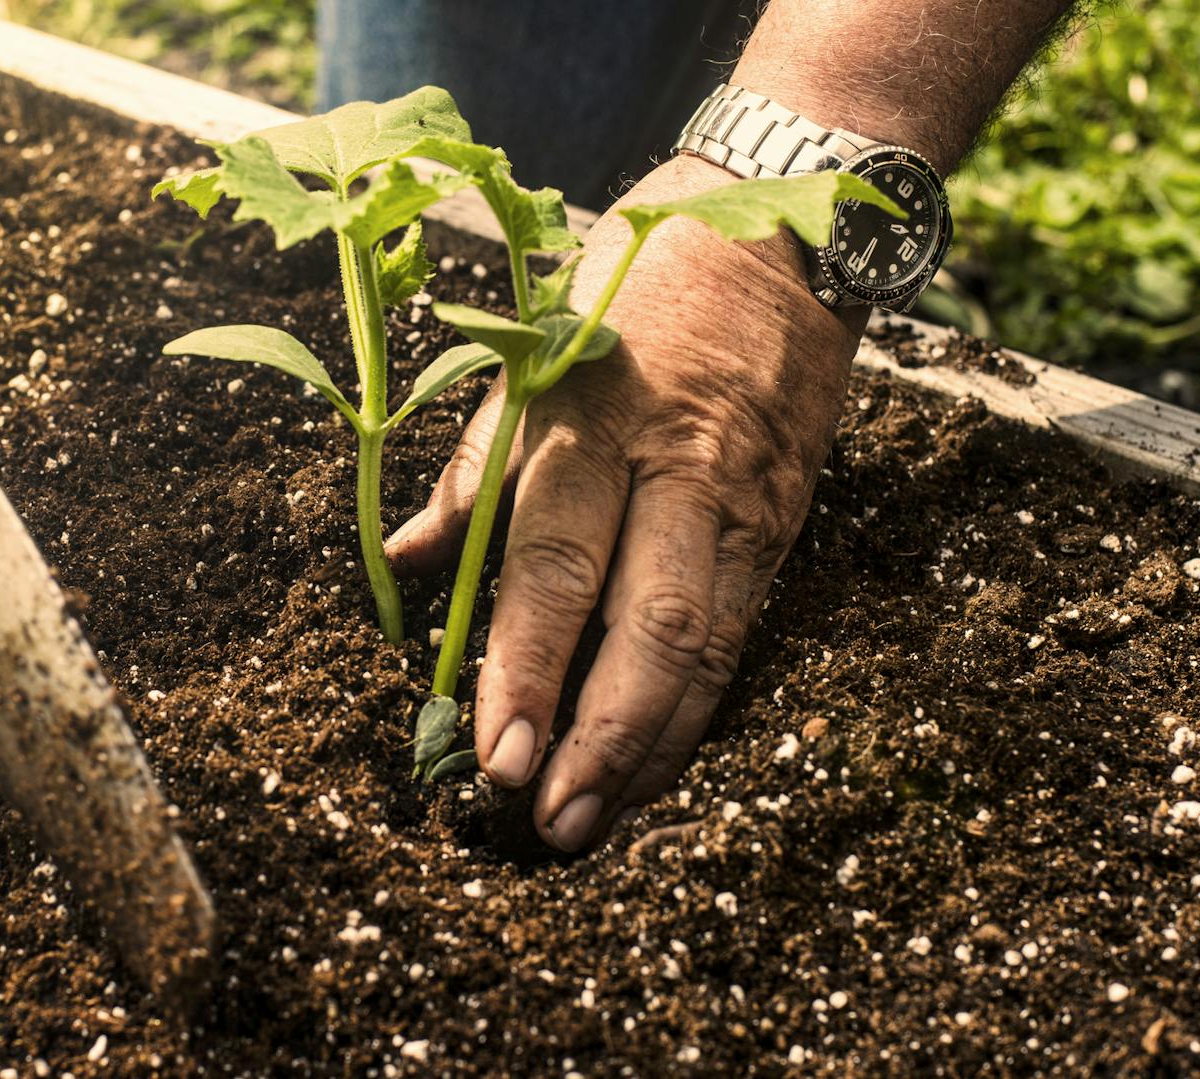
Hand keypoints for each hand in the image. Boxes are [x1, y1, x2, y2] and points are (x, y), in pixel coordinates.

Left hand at [387, 154, 865, 851]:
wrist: (798, 226)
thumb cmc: (640, 279)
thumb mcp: (538, 347)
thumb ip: (474, 467)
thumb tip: (401, 565)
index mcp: (593, 418)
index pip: (555, 565)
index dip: (523, 667)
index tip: (491, 753)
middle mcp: (676, 470)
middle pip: (646, 628)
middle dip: (597, 738)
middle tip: (548, 818)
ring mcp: (742, 501)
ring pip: (706, 648)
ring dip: (651, 747)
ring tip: (596, 818)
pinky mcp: (785, 521)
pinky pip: (741, 632)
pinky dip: (697, 707)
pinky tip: (658, 760)